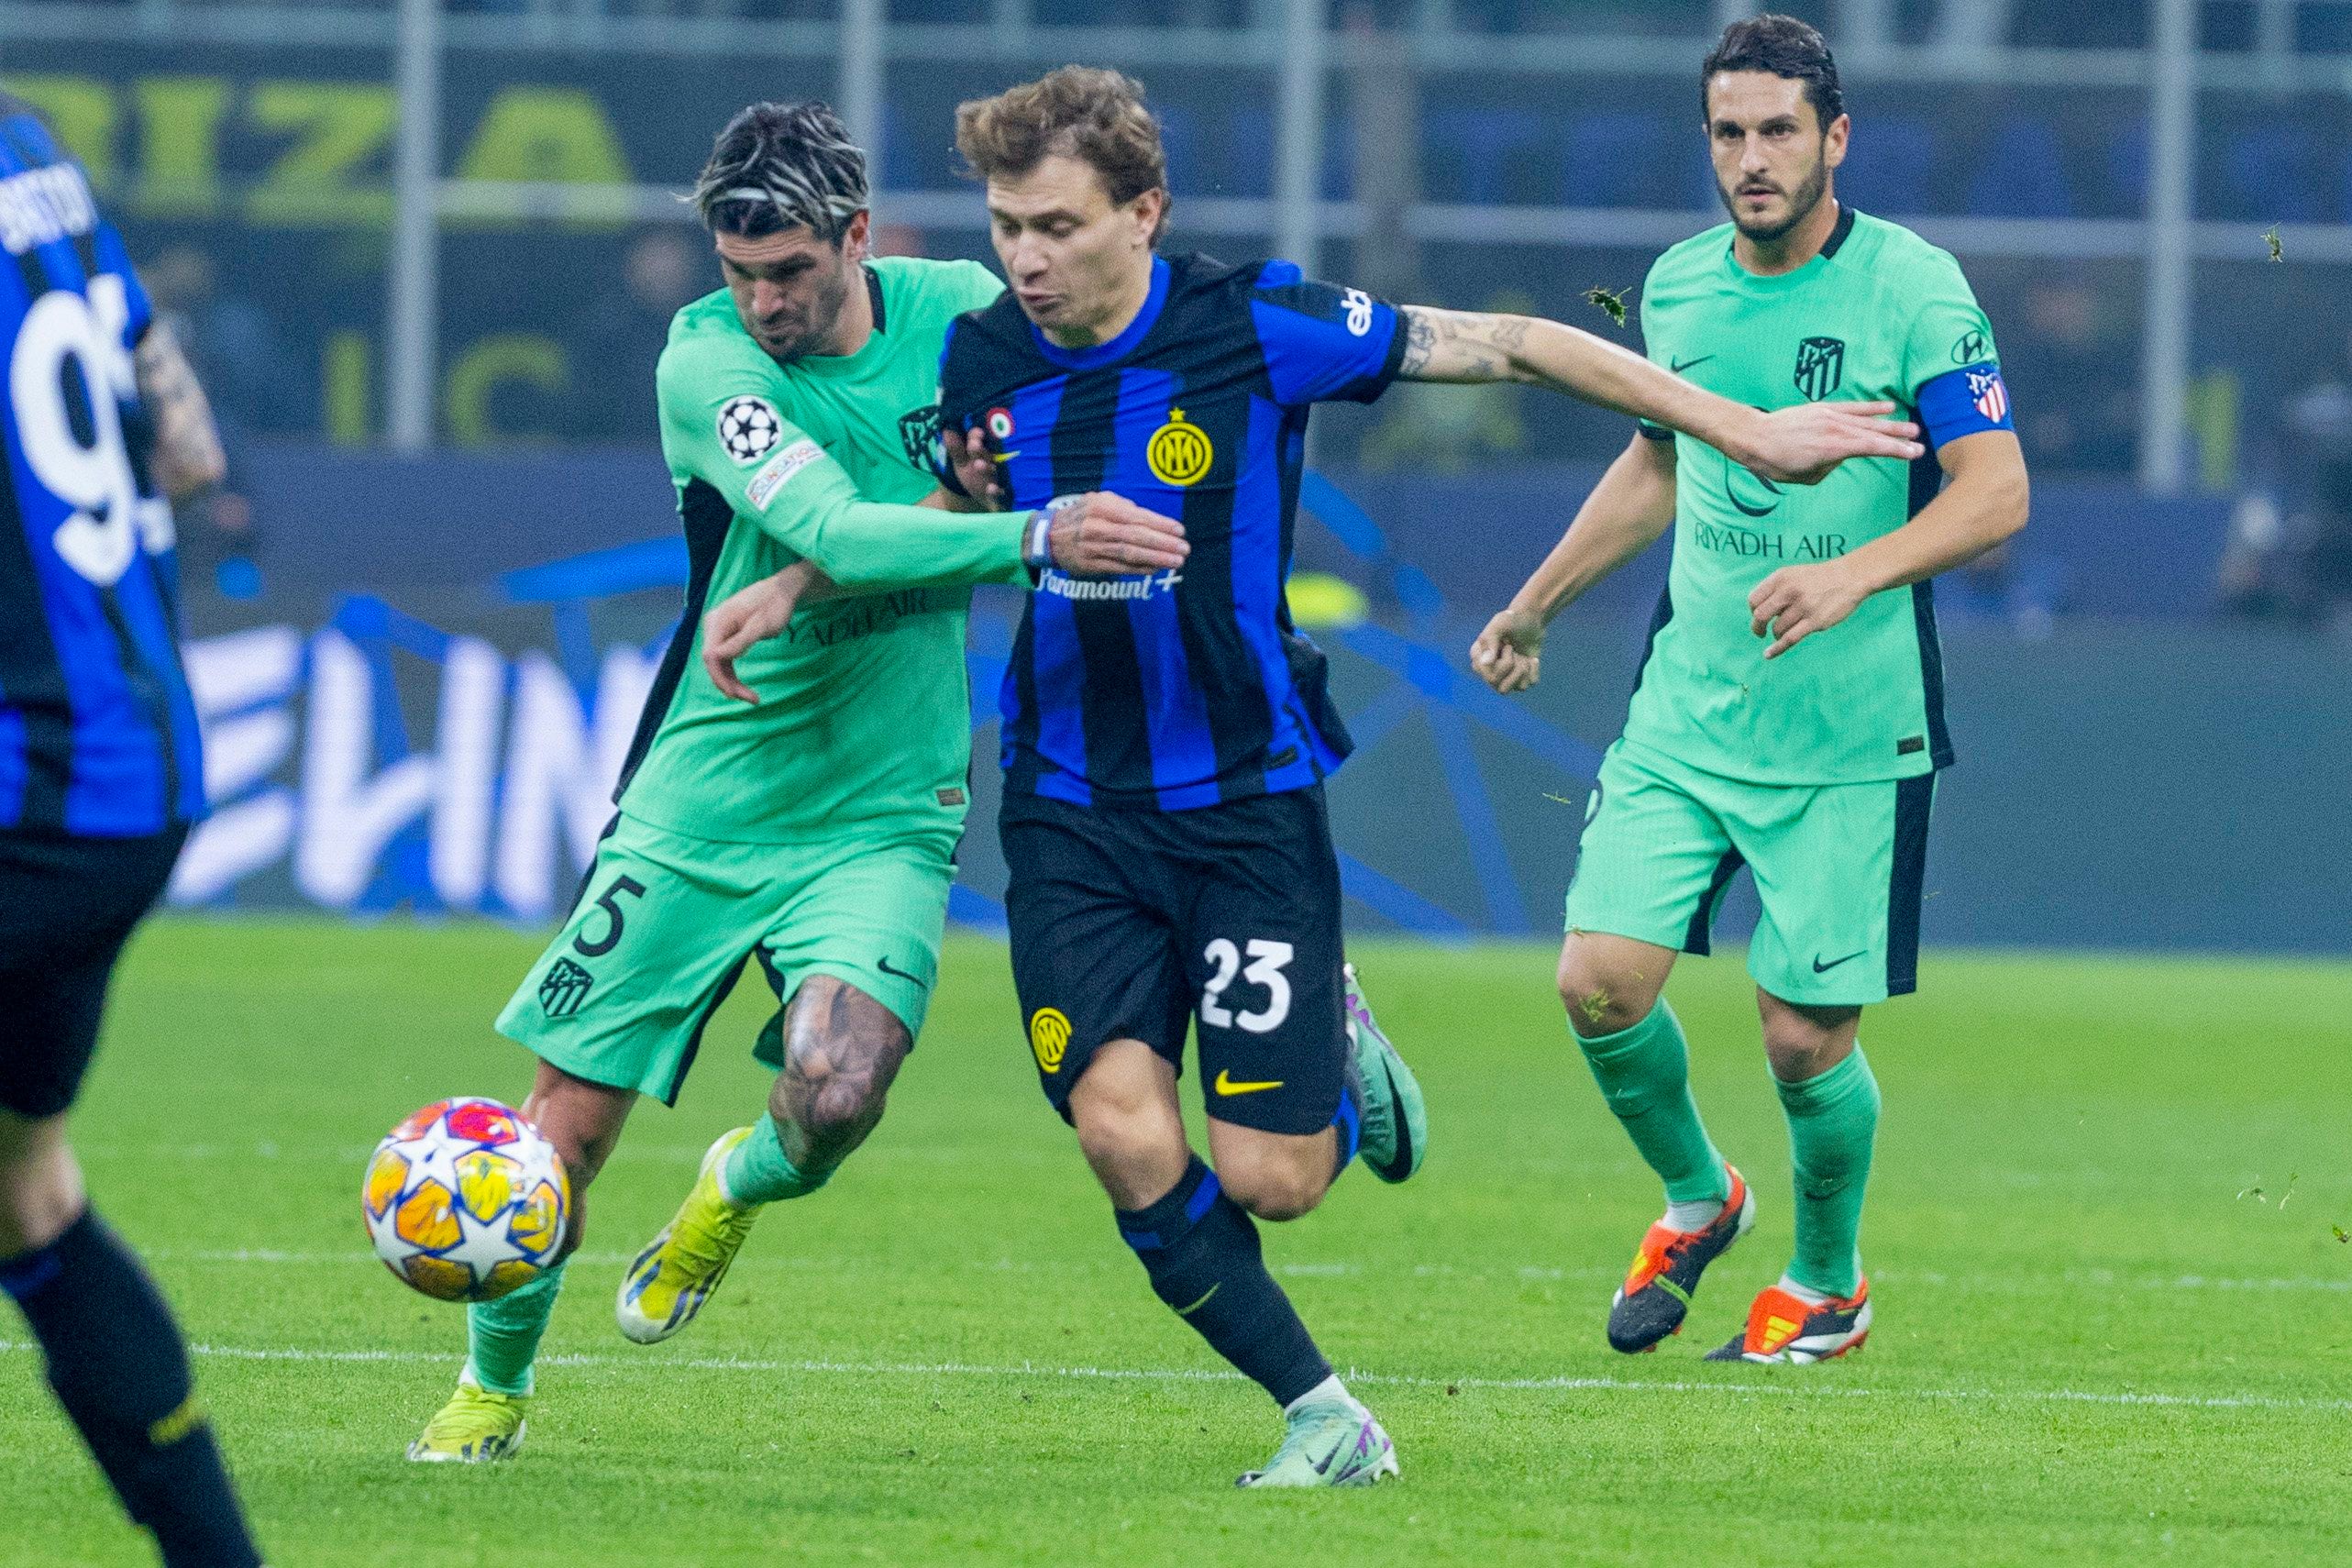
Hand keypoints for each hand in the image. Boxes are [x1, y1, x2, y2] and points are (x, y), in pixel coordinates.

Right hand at [700, 560, 825, 701]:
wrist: (782, 590)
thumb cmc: (775, 606)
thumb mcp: (761, 626)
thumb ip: (740, 641)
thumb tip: (716, 657)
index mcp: (718, 621)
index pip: (711, 656)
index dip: (721, 678)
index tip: (737, 695)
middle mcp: (713, 625)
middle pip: (713, 662)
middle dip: (728, 684)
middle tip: (752, 700)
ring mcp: (719, 630)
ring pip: (719, 663)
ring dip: (731, 682)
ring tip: (751, 697)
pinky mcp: (726, 635)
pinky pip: (725, 658)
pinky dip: (733, 673)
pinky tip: (743, 687)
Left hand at [948, 426, 1007, 510]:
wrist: (983, 498)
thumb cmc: (973, 475)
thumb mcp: (961, 462)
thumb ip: (955, 449)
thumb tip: (946, 431)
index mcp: (982, 452)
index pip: (978, 440)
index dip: (975, 436)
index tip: (975, 432)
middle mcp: (991, 463)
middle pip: (986, 454)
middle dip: (979, 450)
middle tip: (974, 444)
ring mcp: (996, 479)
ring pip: (992, 473)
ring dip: (986, 468)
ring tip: (978, 464)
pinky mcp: (999, 496)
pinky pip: (999, 494)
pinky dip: (996, 492)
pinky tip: (991, 489)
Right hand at [1045, 492, 1188, 575]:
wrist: (1047, 537)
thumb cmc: (1080, 516)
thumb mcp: (1097, 500)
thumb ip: (1123, 507)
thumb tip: (1150, 519)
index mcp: (1101, 507)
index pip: (1137, 517)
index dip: (1160, 525)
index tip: (1180, 531)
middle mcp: (1097, 527)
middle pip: (1136, 536)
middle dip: (1163, 543)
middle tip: (1184, 549)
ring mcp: (1093, 548)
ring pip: (1130, 554)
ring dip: (1156, 559)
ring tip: (1176, 561)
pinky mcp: (1091, 565)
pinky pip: (1119, 568)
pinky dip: (1140, 569)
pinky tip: (1156, 569)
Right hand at [1469, 606, 1546, 693]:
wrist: (1530, 619)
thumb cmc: (1512, 620)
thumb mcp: (1500, 624)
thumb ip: (1490, 641)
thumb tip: (1485, 663)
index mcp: (1478, 659)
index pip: (1489, 677)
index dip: (1504, 663)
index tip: (1507, 645)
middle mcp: (1487, 671)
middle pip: (1499, 686)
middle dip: (1513, 666)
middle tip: (1514, 650)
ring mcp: (1503, 677)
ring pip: (1514, 688)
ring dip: (1523, 670)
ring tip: (1522, 657)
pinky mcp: (1518, 678)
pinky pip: (1527, 684)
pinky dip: (1533, 670)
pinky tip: (1531, 659)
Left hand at [1737, 402, 1922, 485]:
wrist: (1755, 437)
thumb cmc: (1777, 462)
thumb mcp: (1807, 476)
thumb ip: (1830, 466)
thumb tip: (1839, 457)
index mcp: (1834, 448)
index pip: (1873, 448)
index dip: (1896, 451)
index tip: (1914, 454)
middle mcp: (1835, 428)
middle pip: (1874, 433)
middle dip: (1898, 439)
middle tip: (1920, 444)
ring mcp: (1830, 416)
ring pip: (1866, 420)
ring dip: (1890, 424)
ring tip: (1911, 428)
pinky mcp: (1822, 408)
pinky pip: (1851, 407)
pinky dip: (1870, 407)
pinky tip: (1887, 407)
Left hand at [1748, 559, 1870, 658]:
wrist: (1849, 577)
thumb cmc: (1818, 578)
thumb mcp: (1793, 575)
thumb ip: (1775, 590)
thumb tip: (1758, 613)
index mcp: (1781, 578)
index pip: (1754, 599)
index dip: (1753, 611)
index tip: (1759, 616)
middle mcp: (1789, 590)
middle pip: (1760, 616)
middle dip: (1757, 627)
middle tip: (1760, 632)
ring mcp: (1803, 606)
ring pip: (1777, 629)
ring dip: (1776, 634)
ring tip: (1785, 631)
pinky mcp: (1814, 621)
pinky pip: (1790, 639)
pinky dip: (1776, 649)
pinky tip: (1768, 655)